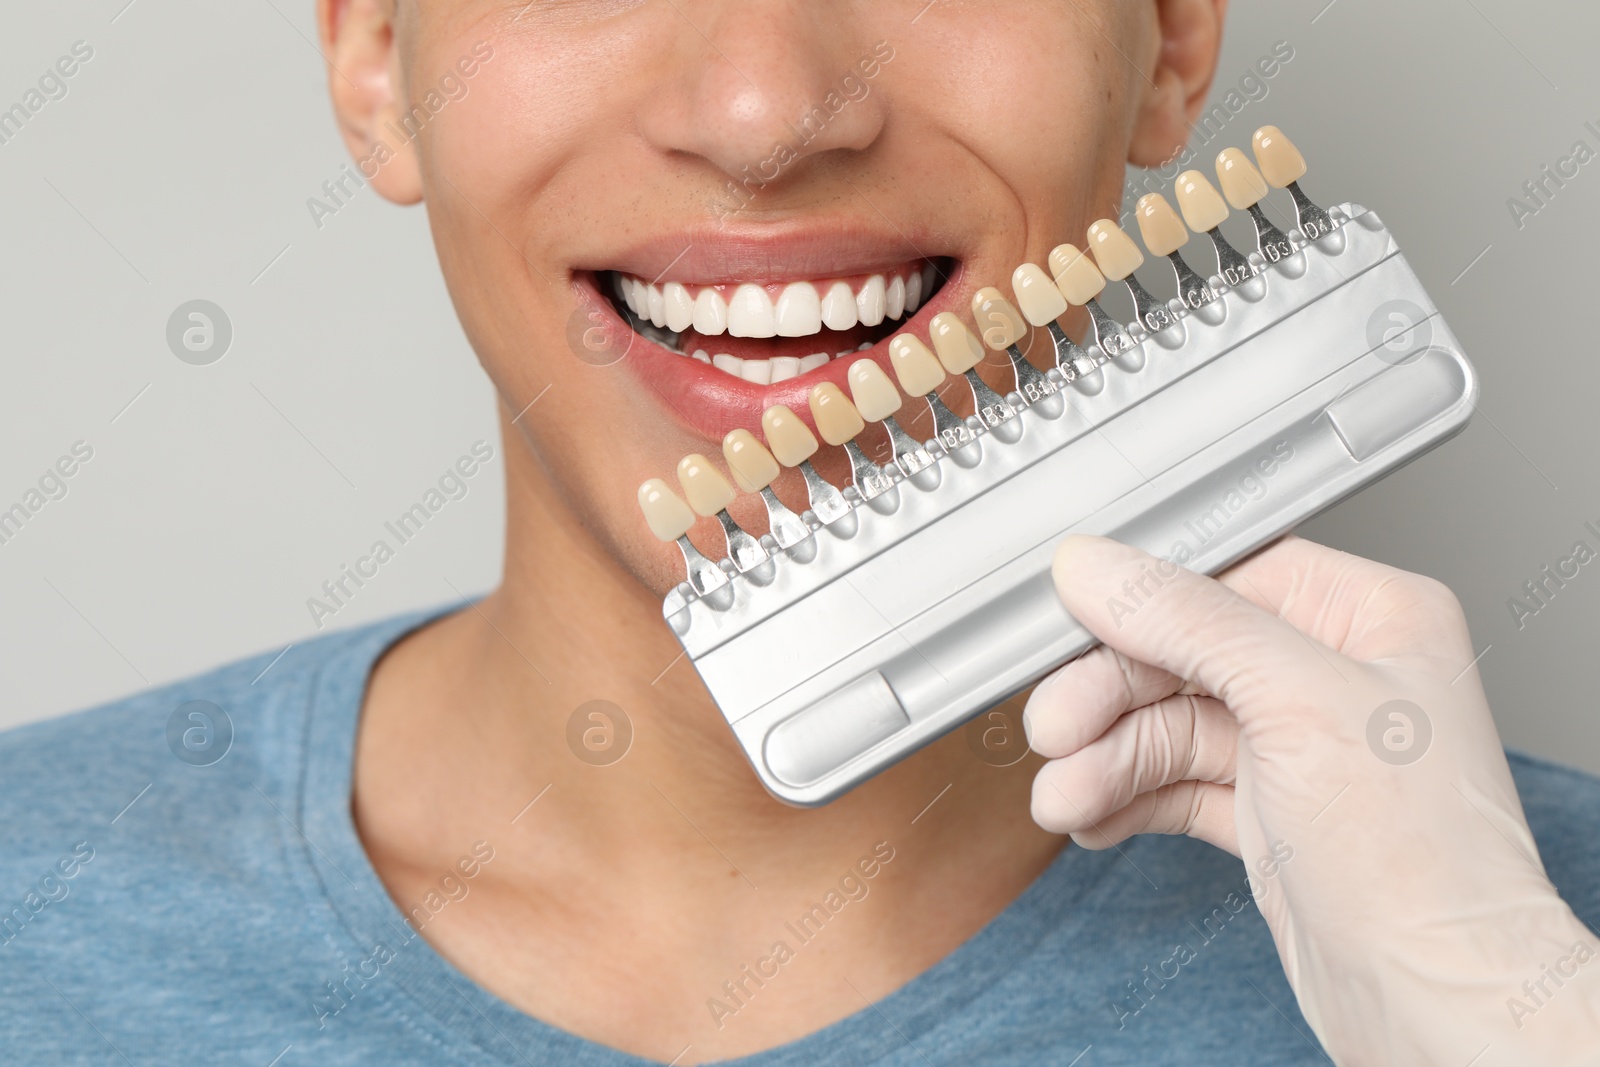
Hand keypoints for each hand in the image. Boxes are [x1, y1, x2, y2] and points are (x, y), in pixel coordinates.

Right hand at [1024, 535, 1599, 1065]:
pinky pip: (1176, 786)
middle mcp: (1335, 677)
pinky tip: (1095, 818)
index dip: (1142, 604)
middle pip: (1184, 656)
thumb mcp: (1298, 701)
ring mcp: (1301, 750)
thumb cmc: (1422, 861)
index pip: (1228, 580)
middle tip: (1056, 729)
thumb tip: (1097, 567)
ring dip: (1106, 761)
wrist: (1435, 999)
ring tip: (1065, 797)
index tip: (1071, 622)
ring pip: (1170, 728)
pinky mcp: (1270, 815)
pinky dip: (1128, 800)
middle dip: (1110, 699)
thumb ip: (1189, 622)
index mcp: (1373, 619)